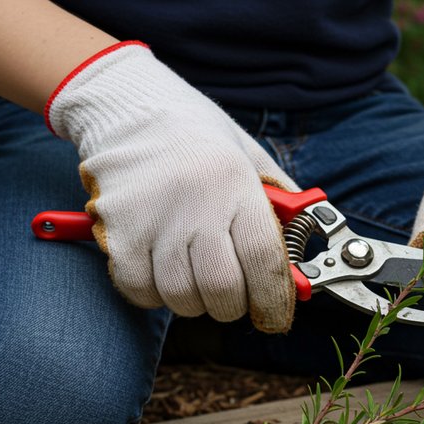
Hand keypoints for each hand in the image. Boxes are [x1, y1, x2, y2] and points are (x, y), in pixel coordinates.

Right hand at [46, 42, 296, 332]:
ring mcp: (153, 220)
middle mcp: (196, 203)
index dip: (273, 300)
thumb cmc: (197, 138)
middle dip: (232, 306)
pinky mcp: (117, 232)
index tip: (274, 316)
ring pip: (181, 297)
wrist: (130, 107)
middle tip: (231, 295)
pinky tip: (160, 271)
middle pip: (222, 290)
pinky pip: (140, 290)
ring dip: (193, 301)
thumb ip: (281, 206)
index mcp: (236, 184)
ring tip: (194, 276)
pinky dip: (153, 293)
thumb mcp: (250, 157)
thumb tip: (306, 259)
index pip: (265, 261)